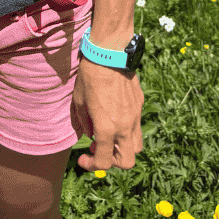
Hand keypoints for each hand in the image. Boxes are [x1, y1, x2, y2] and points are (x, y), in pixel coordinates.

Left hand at [71, 56, 144, 171]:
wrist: (109, 53)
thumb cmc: (89, 77)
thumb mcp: (79, 103)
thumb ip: (85, 125)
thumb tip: (91, 135)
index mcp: (107, 129)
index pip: (104, 162)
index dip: (91, 165)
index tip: (83, 159)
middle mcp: (125, 126)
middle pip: (128, 161)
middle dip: (113, 161)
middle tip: (98, 148)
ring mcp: (135, 115)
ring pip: (136, 145)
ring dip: (123, 146)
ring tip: (109, 134)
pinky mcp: (140, 103)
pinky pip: (137, 124)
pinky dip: (127, 128)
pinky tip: (115, 114)